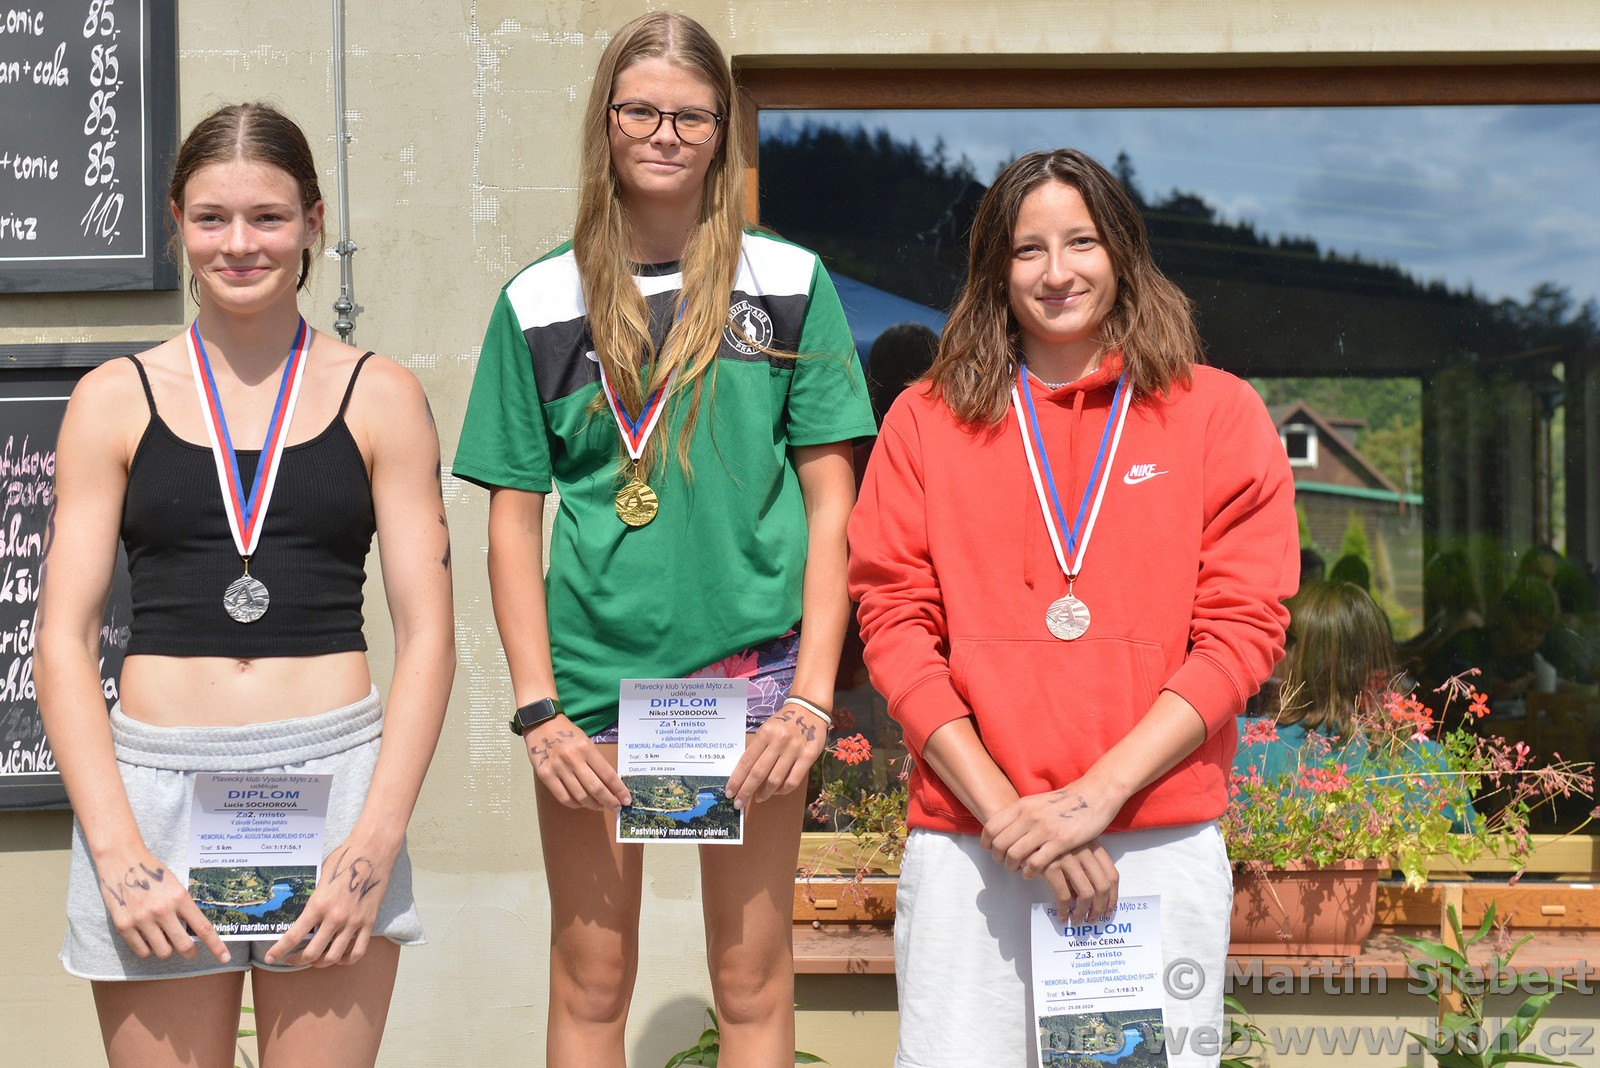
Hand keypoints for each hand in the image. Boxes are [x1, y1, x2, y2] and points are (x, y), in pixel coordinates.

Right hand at [96, 846, 229, 963]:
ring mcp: (142, 919)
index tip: (225, 958)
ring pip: (163, 952)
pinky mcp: (124, 925)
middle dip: (190, 952)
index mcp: (180, 898)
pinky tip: (148, 938)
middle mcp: (162, 910)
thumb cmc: (153, 872)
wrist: (122, 859)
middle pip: (183, 946)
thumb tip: (193, 932)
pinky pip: (142, 951)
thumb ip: (184, 907)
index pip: (203, 928)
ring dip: (167, 949)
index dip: (216, 946)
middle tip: (189, 950)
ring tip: (163, 938)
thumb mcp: (176, 886)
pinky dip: (148, 949)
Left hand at [265, 836, 392, 966]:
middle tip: (291, 960)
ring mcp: (353, 922)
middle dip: (297, 960)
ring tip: (314, 960)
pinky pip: (357, 951)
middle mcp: (335, 917)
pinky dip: (346, 959)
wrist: (373, 851)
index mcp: (318, 905)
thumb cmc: (345, 859)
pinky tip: (339, 957)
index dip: (279, 951)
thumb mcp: (321, 879)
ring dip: (320, 963)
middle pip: (312, 953)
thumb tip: (303, 915)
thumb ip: (313, 900)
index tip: (270, 958)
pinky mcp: (369, 922)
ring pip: (333, 957)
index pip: (294, 936)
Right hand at [525, 714, 630, 809]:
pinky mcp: (545, 775)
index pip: (607, 774)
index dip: (619, 790)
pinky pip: (563, 797)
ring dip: (593, 805)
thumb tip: (610, 785)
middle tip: (616, 808)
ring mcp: (558, 768)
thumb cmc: (567, 733)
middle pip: (595, 788)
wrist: (541, 724)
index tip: (626, 800)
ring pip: (580, 796)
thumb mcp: (586, 742)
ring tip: (599, 805)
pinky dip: (575, 804)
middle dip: (609, 801)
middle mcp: (573, 759)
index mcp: (586, 748)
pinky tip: (581, 803)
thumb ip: (596, 762)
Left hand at [725, 702, 826, 808]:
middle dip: (746, 791)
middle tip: (738, 803)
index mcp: (765, 733)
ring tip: (758, 798)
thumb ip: (758, 749)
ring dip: (764, 793)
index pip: (747, 761)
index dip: (737, 779)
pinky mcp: (808, 756)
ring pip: (775, 779)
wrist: (809, 709)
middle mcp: (779, 741)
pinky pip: (793, 780)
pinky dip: (783, 790)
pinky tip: (777, 792)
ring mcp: (795, 749)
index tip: (730, 792)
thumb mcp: (767, 729)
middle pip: (758, 773)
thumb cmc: (784, 722)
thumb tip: (745, 775)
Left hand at [980, 782, 1120, 878]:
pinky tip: (1031, 873)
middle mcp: (1029, 816)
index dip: (986, 842)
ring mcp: (1044, 828)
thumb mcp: (1037, 801)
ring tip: (1016, 870)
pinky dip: (1029, 871)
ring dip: (1012, 866)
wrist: (1094, 795)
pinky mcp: (1060, 841)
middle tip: (1003, 863)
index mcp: (1022, 805)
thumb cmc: (1065, 801)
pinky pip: (1035, 862)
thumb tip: (1004, 829)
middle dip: (998, 857)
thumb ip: (1021, 813)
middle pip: (999, 843)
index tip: (989, 850)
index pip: (991, 827)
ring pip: (1014, 854)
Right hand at [1041, 842, 1118, 925]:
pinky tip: (1061, 915)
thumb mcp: (1071, 847)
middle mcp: (1083, 850)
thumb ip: (1083, 866)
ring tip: (1077, 920)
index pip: (1112, 875)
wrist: (1020, 830)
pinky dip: (1064, 910)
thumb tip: (1091, 897)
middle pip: (1103, 886)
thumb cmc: (1048, 841)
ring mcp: (1067, 857)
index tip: (1108, 910)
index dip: (1113, 897)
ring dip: (1083, 912)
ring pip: (1086, 894)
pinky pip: (1064, 895)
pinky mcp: (1050, 866)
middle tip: (1093, 919)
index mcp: (1092, 843)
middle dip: (1100, 908)